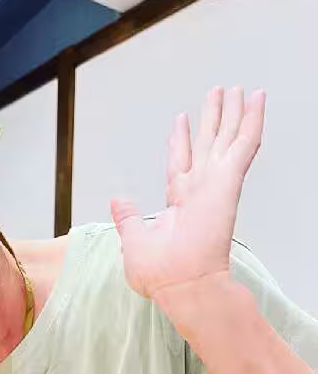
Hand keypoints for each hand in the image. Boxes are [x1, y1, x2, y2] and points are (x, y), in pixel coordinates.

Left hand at [112, 87, 265, 307]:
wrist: (181, 285)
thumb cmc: (160, 274)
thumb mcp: (133, 239)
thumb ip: (128, 217)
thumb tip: (117, 200)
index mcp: (179, 202)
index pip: (181, 161)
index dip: (181, 138)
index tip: (181, 118)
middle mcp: (200, 189)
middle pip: (209, 143)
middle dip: (214, 117)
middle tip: (220, 92)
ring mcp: (216, 184)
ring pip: (229, 138)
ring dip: (235, 112)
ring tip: (240, 88)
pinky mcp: (228, 182)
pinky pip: (244, 145)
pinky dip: (252, 120)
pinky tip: (256, 99)